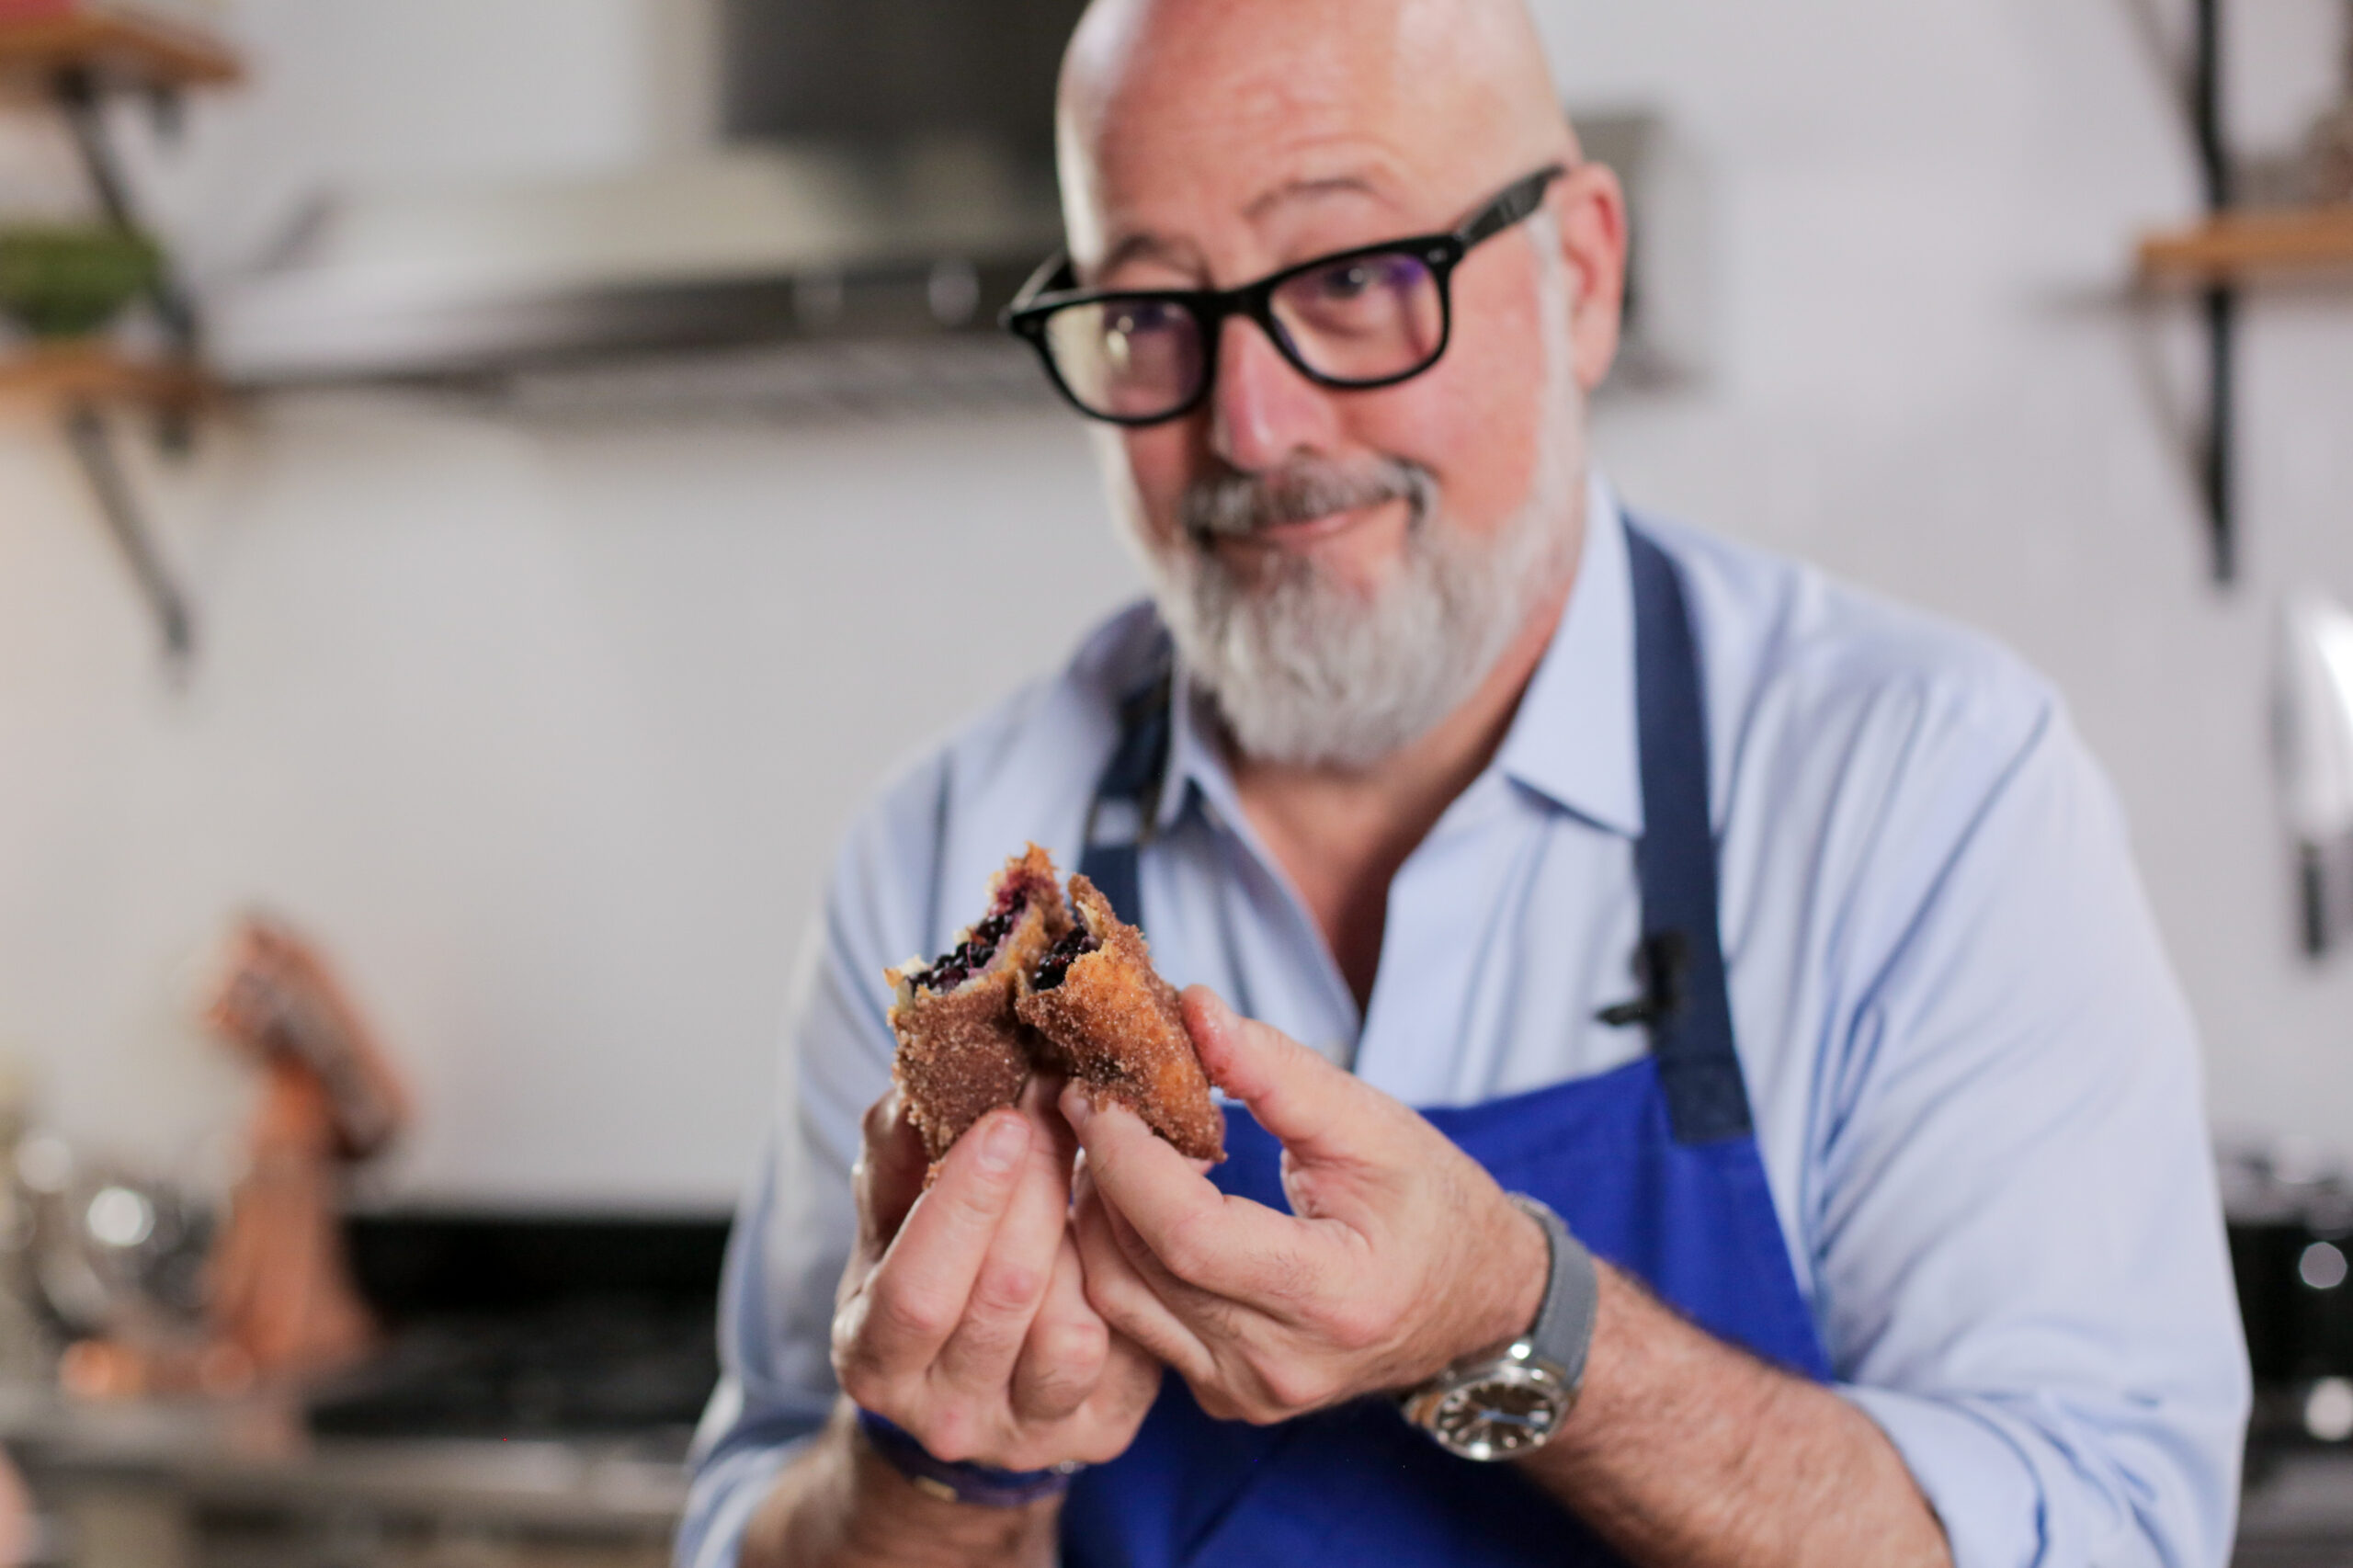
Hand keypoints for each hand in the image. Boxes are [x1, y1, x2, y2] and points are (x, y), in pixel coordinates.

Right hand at [830, 1078, 1161, 1471]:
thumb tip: (919, 1073)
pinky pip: (1125, 1353)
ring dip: (1085, 1232)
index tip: (1006, 1118)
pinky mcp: (1097, 1431)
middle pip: (1002, 1299)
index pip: (915, 1290)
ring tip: (1088, 1158)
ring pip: (1069, 1332)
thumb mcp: (894, 1212)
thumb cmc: (929, 1265)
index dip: (964, 1203)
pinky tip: (1118, 1223)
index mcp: (871, 1356)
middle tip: (1064, 1105)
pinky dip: (1124, 1279)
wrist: (973, 1373)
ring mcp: (1024, 1434)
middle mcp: (944, 1416)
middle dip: (1039, 1189)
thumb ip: (897, 1148)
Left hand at [1065, 988, 1546, 1424]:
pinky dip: (1118, 1250)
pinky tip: (1135, 1195)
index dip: (1127, 1157)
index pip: (1188, 1234)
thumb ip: (1278, 1070)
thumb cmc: (1433, 1206)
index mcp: (1332, 1299)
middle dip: (1100, 1170)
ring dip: (1097, 1210)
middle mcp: (1279, 1366)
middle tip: (1089, 1095)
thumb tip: (1194, 1010)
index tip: (1096, 1089)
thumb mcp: (1373, 1124)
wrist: (1477, 1304)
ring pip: (1117, 1298)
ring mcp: (1246, 1393)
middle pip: (1138, 1264)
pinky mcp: (1223, 1396)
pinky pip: (1134, 1321)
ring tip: (1112, 1139)